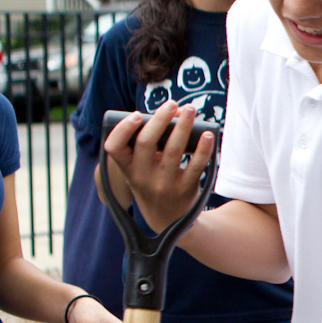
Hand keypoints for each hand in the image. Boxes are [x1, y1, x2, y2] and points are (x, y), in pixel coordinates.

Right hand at [103, 102, 211, 232]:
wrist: (169, 219)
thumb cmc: (153, 180)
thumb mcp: (141, 168)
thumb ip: (149, 142)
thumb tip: (177, 112)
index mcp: (127, 168)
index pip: (114, 147)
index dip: (123, 129)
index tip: (137, 114)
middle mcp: (142, 177)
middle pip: (146, 143)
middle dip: (160, 119)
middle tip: (172, 104)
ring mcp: (164, 184)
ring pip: (173, 150)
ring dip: (183, 126)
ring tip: (190, 110)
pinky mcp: (185, 190)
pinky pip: (196, 166)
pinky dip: (203, 149)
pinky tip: (208, 134)